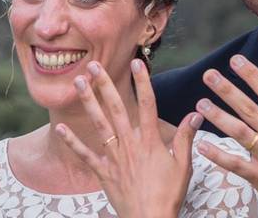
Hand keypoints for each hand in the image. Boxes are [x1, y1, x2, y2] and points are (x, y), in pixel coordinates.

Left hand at [56, 59, 202, 217]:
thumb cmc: (169, 195)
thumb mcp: (183, 165)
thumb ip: (186, 138)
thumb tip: (196, 114)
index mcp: (150, 141)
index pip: (148, 104)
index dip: (142, 82)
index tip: (136, 62)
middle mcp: (130, 145)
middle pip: (117, 108)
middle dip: (105, 85)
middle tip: (94, 65)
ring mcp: (115, 158)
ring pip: (99, 124)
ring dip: (88, 102)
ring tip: (78, 83)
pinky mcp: (104, 172)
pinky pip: (85, 155)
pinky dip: (72, 142)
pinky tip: (61, 128)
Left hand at [195, 54, 257, 217]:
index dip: (251, 74)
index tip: (236, 61)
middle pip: (248, 108)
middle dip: (226, 90)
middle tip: (209, 75)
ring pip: (238, 132)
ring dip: (218, 117)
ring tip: (201, 104)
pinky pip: (236, 164)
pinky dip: (218, 155)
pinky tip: (202, 144)